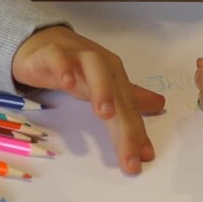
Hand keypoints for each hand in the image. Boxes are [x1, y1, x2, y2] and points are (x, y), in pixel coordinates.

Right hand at [13, 26, 165, 173]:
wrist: (43, 43)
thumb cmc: (76, 68)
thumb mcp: (104, 86)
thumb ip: (128, 100)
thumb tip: (159, 106)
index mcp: (114, 77)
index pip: (128, 109)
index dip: (137, 133)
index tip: (143, 158)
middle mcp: (101, 66)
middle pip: (117, 95)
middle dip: (125, 126)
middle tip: (129, 155)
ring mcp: (76, 57)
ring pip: (94, 68)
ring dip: (102, 90)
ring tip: (105, 114)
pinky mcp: (51, 54)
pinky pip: (58, 58)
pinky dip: (64, 69)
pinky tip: (67, 84)